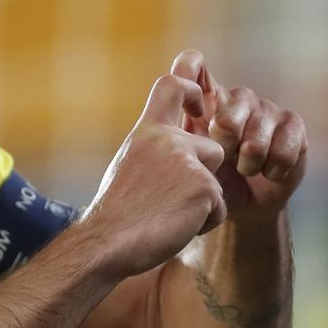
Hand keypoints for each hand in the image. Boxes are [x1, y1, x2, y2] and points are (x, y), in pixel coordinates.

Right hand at [78, 67, 228, 276]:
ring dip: (202, 202)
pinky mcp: (205, 189)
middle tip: (173, 200)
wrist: (107, 242)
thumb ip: (154, 152)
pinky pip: (220, 209)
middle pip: (212, 148)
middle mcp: (168, 140)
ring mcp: (189, 163)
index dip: (192, 90)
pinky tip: (176, 228)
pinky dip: (203, 224)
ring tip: (169, 216)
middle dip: (204, 176)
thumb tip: (176, 156)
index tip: (198, 105)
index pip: (171, 86)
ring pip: (216, 182)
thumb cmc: (116, 214)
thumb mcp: (129, 165)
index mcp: (146, 132)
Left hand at [171, 49, 308, 221]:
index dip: (188, 83)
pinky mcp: (293, 125)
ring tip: (245, 170)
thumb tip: (172, 129)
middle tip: (224, 162)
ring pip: (256, 137)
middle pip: (228, 114)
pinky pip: (284, 147)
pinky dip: (274, 168)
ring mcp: (267, 108)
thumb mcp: (187, 162)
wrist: (243, 205)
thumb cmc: (210, 179)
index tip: (194, 116)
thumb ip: (175, 139)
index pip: (192, 64)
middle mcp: (238, 98)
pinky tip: (268, 173)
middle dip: (224, 148)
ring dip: (249, 164)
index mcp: (207, 99)